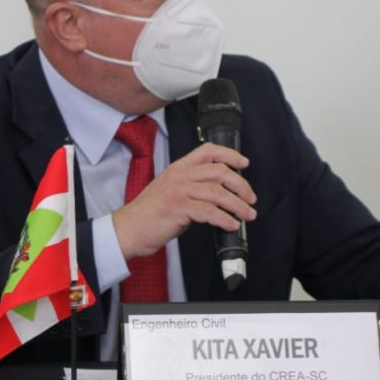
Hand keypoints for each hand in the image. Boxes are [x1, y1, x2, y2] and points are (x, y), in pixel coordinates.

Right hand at [111, 142, 256, 259]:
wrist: (129, 229)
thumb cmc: (149, 213)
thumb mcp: (170, 190)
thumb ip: (191, 186)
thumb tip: (219, 193)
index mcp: (178, 168)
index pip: (208, 151)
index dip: (230, 155)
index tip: (244, 163)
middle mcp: (180, 175)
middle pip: (220, 172)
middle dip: (241, 186)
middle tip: (250, 198)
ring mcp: (179, 191)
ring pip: (218, 193)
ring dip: (238, 205)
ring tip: (247, 214)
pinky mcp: (179, 208)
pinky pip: (210, 212)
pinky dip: (225, 219)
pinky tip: (231, 225)